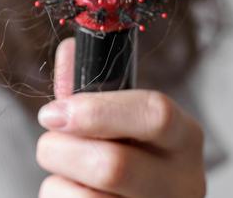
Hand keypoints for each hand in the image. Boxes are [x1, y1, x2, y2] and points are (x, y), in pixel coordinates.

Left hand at [35, 39, 205, 196]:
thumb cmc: (126, 155)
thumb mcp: (119, 119)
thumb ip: (91, 86)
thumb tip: (69, 49)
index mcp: (184, 138)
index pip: (155, 114)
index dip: (96, 111)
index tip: (53, 112)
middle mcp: (183, 183)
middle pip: (113, 166)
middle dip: (61, 150)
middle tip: (49, 145)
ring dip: (57, 181)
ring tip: (65, 174)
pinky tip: (74, 195)